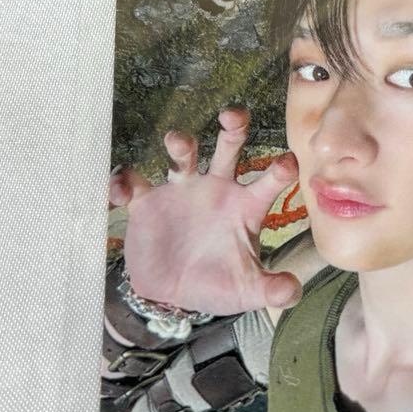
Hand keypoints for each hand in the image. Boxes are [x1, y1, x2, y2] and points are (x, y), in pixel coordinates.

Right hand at [109, 108, 302, 314]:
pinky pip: (133, 184)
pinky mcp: (147, 203)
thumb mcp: (247, 291)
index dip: (280, 169)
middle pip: (229, 149)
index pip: (269, 180)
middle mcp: (216, 190)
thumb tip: (292, 292)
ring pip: (182, 156)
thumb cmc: (216, 285)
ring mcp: (182, 192)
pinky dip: (124, 182)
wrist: (172, 296)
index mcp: (245, 207)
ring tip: (178, 144)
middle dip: (233, 128)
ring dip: (180, 144)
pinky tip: (119, 190)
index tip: (288, 162)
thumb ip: (271, 289)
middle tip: (233, 115)